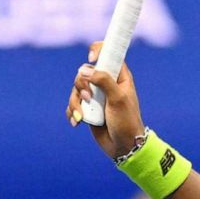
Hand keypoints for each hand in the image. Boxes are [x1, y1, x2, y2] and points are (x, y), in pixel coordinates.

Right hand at [67, 41, 146, 158]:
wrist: (124, 147)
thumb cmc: (127, 121)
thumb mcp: (118, 99)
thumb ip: (103, 81)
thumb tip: (84, 70)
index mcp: (118, 76)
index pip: (108, 54)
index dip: (98, 51)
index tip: (92, 58)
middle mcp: (106, 83)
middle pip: (84, 72)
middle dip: (81, 85)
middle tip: (88, 97)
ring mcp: (96, 96)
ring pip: (76, 89)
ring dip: (75, 102)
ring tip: (82, 116)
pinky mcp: (87, 109)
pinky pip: (73, 104)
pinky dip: (72, 112)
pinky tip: (77, 122)